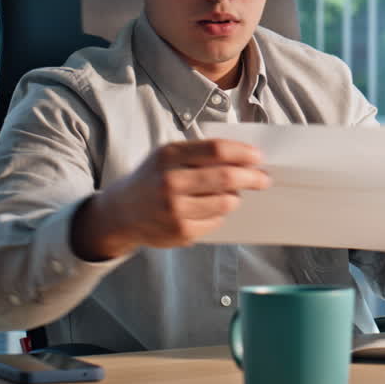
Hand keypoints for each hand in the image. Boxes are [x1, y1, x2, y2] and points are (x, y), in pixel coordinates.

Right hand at [70, 139, 270, 260]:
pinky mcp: (181, 232)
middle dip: (252, 178)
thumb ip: (200, 153)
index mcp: (168, 156)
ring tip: (230, 194)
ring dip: (234, 198)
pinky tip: (209, 210)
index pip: (216, 150)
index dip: (243, 153)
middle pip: (226, 177)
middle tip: (264, 179)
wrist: (121, 213)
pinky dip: (219, 214)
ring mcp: (175, 210)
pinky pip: (217, 221)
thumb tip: (245, 157)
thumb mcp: (167, 156)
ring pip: (226, 203)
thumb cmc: (151, 179)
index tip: (258, 157)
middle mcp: (170, 183)